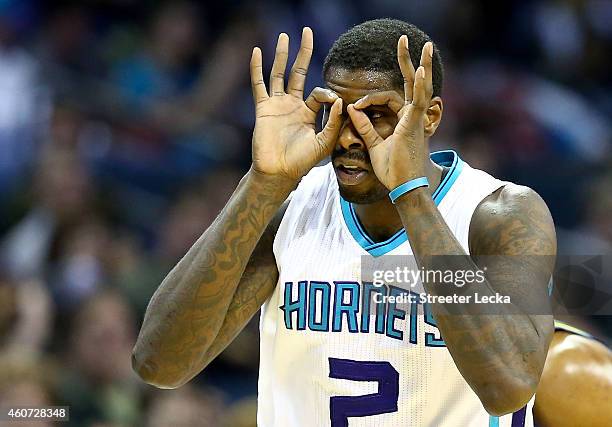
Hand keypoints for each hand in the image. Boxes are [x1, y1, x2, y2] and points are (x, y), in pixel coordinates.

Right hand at [250, 28, 342, 181]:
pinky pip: (259, 84)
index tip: (335, 104)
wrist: (279, 172)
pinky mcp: (264, 108)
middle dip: (303, 53)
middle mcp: (292, 105)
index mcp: (308, 113)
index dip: (329, 95)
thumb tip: (340, 101)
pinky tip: (257, 52)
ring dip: (282, 54)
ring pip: (279, 73)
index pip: (320, 93)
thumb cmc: (301, 162)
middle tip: (307, 32)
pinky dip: (256, 68)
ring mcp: (277, 105)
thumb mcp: (324, 142)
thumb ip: (333, 122)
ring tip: (285, 36)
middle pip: (299, 72)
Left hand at [347, 37, 433, 189]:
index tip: (355, 107)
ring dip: (421, 65)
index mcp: (404, 120)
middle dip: (409, 61)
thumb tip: (352, 109)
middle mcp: (413, 116)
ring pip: (421, 87)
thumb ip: (365, 126)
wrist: (402, 187)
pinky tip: (420, 70)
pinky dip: (420, 85)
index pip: (391, 98)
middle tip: (406, 40)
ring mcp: (416, 119)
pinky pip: (419, 101)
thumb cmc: (391, 170)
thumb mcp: (374, 144)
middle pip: (413, 83)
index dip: (371, 98)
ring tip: (423, 46)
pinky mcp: (415, 125)